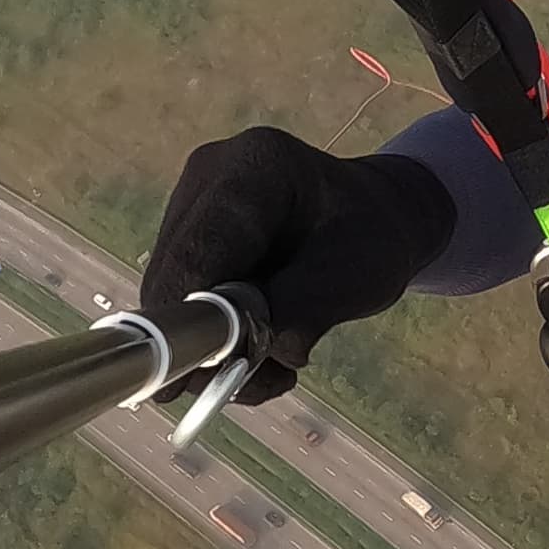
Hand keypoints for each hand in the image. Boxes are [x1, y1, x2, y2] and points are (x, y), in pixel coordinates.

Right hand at [137, 123, 451, 406]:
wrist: (376, 217)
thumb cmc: (374, 238)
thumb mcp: (354, 279)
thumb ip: (295, 314)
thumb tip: (235, 360)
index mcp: (254, 168)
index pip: (198, 251)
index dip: (185, 319)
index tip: (186, 380)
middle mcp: (208, 180)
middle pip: (174, 278)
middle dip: (207, 344)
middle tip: (261, 380)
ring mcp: (192, 207)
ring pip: (173, 299)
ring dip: (219, 351)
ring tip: (278, 365)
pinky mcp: (188, 239)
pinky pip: (182, 303)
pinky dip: (219, 341)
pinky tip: (266, 347)